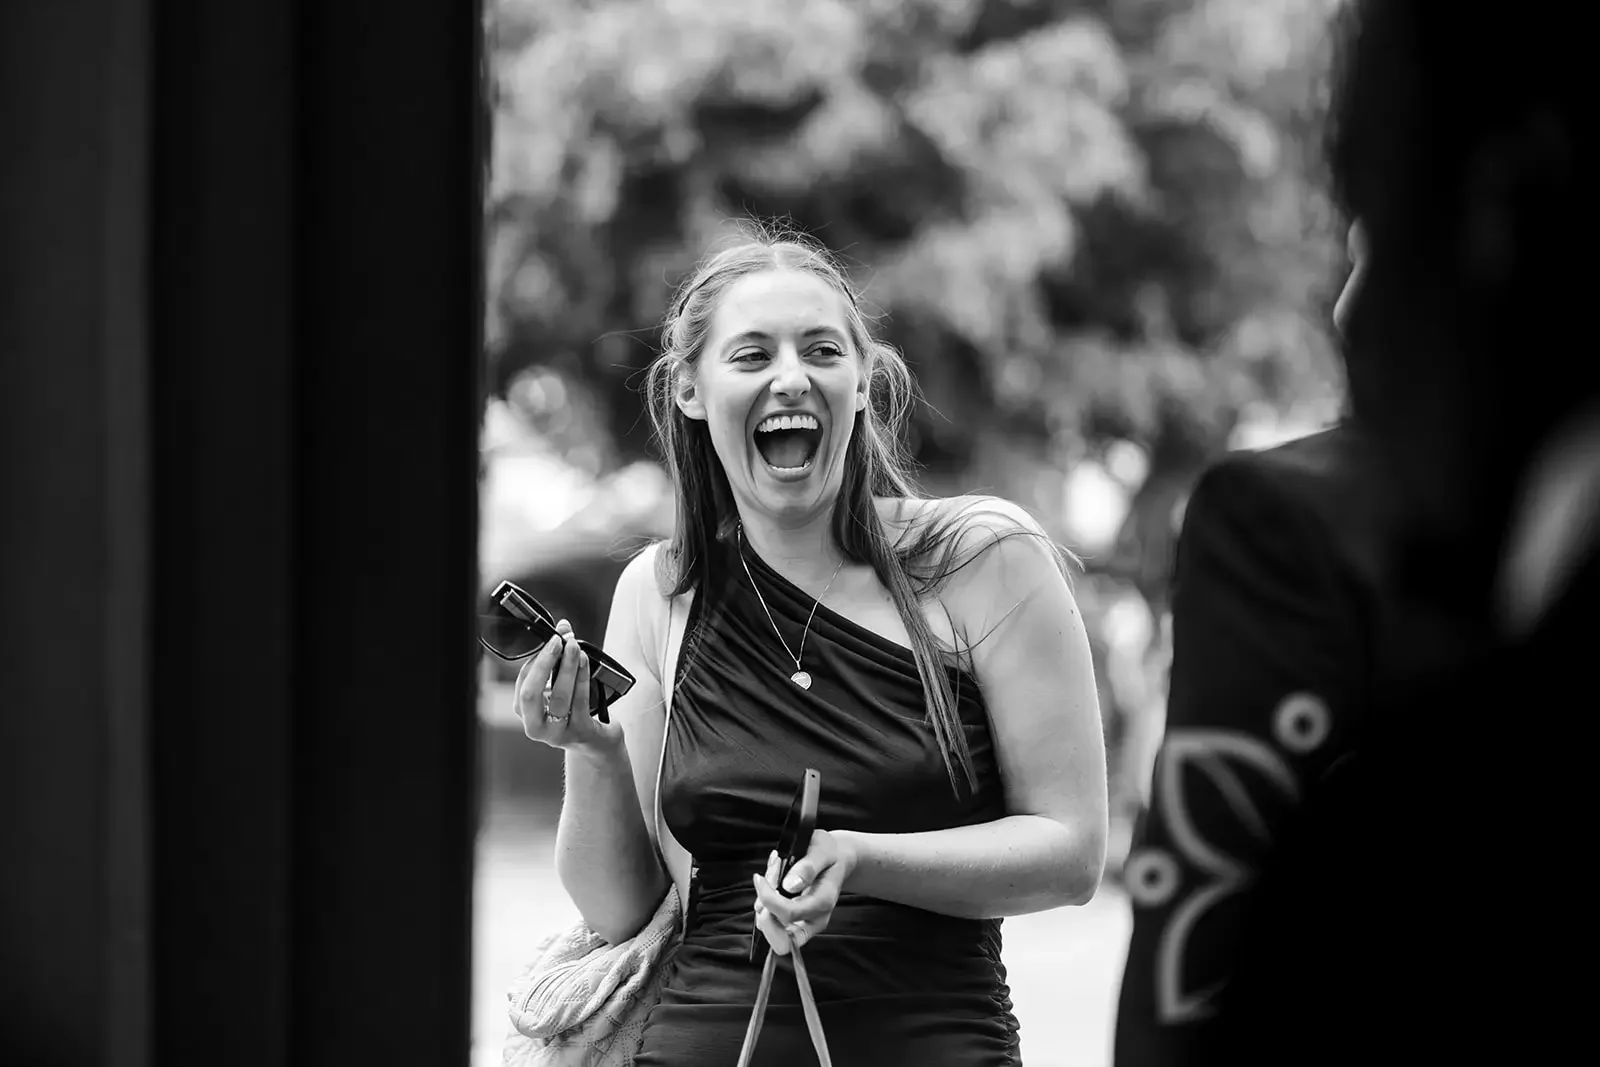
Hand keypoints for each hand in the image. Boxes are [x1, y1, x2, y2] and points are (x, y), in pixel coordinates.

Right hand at [513, 619, 622, 753]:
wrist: (595, 742)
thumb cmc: (574, 709)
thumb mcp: (559, 687)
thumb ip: (556, 660)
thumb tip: (562, 628)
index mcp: (525, 712)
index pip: (524, 681)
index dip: (537, 657)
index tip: (552, 636)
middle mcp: (535, 726)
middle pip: (531, 693)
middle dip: (544, 663)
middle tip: (559, 641)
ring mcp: (556, 733)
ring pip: (558, 696)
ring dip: (567, 667)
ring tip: (575, 647)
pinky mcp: (579, 733)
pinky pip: (580, 701)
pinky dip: (582, 677)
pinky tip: (585, 662)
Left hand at [751, 829, 856, 955]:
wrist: (838, 860)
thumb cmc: (830, 855)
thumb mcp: (823, 850)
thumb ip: (808, 867)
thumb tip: (789, 886)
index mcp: (823, 903)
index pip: (789, 915)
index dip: (769, 900)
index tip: (761, 879)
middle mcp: (814, 920)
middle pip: (781, 941)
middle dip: (764, 913)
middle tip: (765, 884)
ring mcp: (803, 923)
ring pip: (770, 926)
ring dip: (763, 899)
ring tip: (775, 870)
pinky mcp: (792, 921)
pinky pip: (769, 919)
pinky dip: (764, 898)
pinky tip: (774, 876)